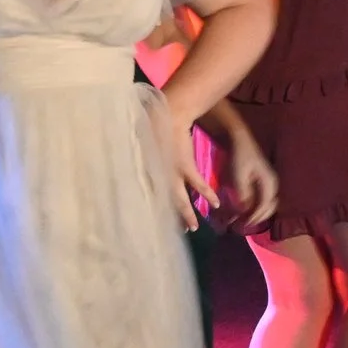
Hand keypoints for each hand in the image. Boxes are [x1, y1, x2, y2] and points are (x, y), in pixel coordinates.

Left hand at [149, 100, 217, 231]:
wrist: (168, 115)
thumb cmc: (153, 127)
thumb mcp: (142, 147)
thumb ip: (140, 160)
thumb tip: (133, 168)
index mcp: (148, 172)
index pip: (149, 196)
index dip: (152, 210)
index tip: (155, 223)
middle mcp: (158, 175)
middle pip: (164, 202)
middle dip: (169, 218)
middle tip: (175, 233)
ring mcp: (172, 172)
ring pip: (180, 199)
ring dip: (187, 214)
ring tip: (193, 228)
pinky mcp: (185, 165)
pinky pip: (199, 184)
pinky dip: (207, 194)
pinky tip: (215, 203)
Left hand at [222, 128, 280, 227]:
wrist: (242, 140)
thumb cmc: (240, 156)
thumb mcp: (238, 175)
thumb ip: (243, 194)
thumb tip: (245, 209)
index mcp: (269, 183)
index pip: (265, 206)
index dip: (256, 217)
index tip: (244, 224)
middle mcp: (274, 184)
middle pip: (270, 207)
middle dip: (258, 217)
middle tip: (245, 225)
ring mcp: (271, 182)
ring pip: (269, 204)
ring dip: (259, 213)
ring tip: (246, 219)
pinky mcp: (266, 181)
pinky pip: (265, 198)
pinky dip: (257, 206)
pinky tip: (247, 209)